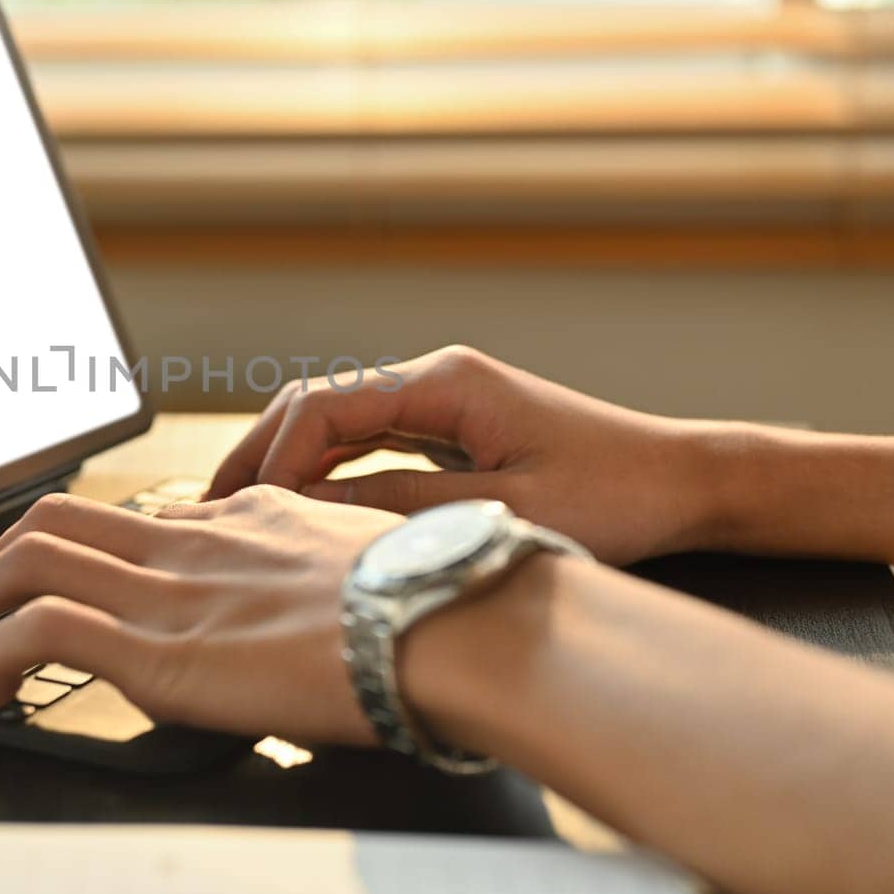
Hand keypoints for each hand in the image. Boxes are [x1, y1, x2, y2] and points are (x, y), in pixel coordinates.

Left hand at [0, 487, 401, 741]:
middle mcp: (193, 541)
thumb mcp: (356, 558)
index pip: (131, 517)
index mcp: (242, 519)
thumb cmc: (428, 600)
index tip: (54, 572)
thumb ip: (305, 565)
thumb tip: (295, 595)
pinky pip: (38, 630)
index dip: (74, 544)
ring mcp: (171, 590)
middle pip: (56, 518)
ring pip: (28, 558)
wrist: (445, 623)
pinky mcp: (159, 649)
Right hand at [207, 345, 715, 565]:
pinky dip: (324, 472)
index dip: (274, 457)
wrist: (683, 481)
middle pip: (315, 405)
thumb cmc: (616, 494)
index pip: (325, 405)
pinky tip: (298, 510)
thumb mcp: (502, 512)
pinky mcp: (451, 428)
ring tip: (239, 514)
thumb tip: (313, 514)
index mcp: (445, 382)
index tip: (249, 512)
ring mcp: (441, 401)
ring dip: (285, 464)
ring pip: (334, 423)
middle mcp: (435, 379)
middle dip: (259, 455)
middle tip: (210, 511)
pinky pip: (366, 442)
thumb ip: (402, 509)